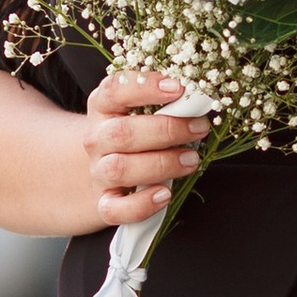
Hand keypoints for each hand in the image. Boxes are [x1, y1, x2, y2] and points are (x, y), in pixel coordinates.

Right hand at [79, 69, 203, 227]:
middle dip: (166, 130)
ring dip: (161, 164)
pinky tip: (164, 194)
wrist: (108, 171)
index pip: (115, 90)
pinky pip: (116, 209)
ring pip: (120, 169)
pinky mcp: (105, 203)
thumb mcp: (144, 111)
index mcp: (104, 107)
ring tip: (191, 160)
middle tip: (199, 128)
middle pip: (121, 133)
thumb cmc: (138, 135)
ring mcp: (99, 172)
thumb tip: (199, 100)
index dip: (145, 87)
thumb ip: (166, 103)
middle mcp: (97, 138)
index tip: (178, 87)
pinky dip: (142, 204)